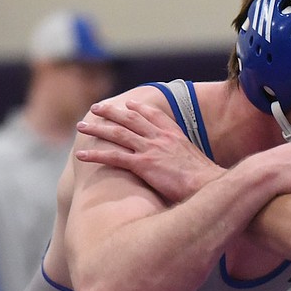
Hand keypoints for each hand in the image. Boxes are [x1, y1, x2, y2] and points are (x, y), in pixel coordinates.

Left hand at [75, 99, 223, 202]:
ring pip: (118, 133)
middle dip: (111, 112)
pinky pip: (114, 156)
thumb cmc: (206, 180)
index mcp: (174, 134)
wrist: (209, 186)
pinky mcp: (143, 164)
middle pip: (130, 118)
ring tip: (81, 126)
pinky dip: (96, 154)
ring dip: (97, 128)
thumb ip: (183, 156)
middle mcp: (160, 137)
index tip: (127, 104)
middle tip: (96, 108)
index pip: (153, 114)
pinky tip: (82, 154)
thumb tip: (181, 163)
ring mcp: (151, 149)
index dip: (138, 108)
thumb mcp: (196, 160)